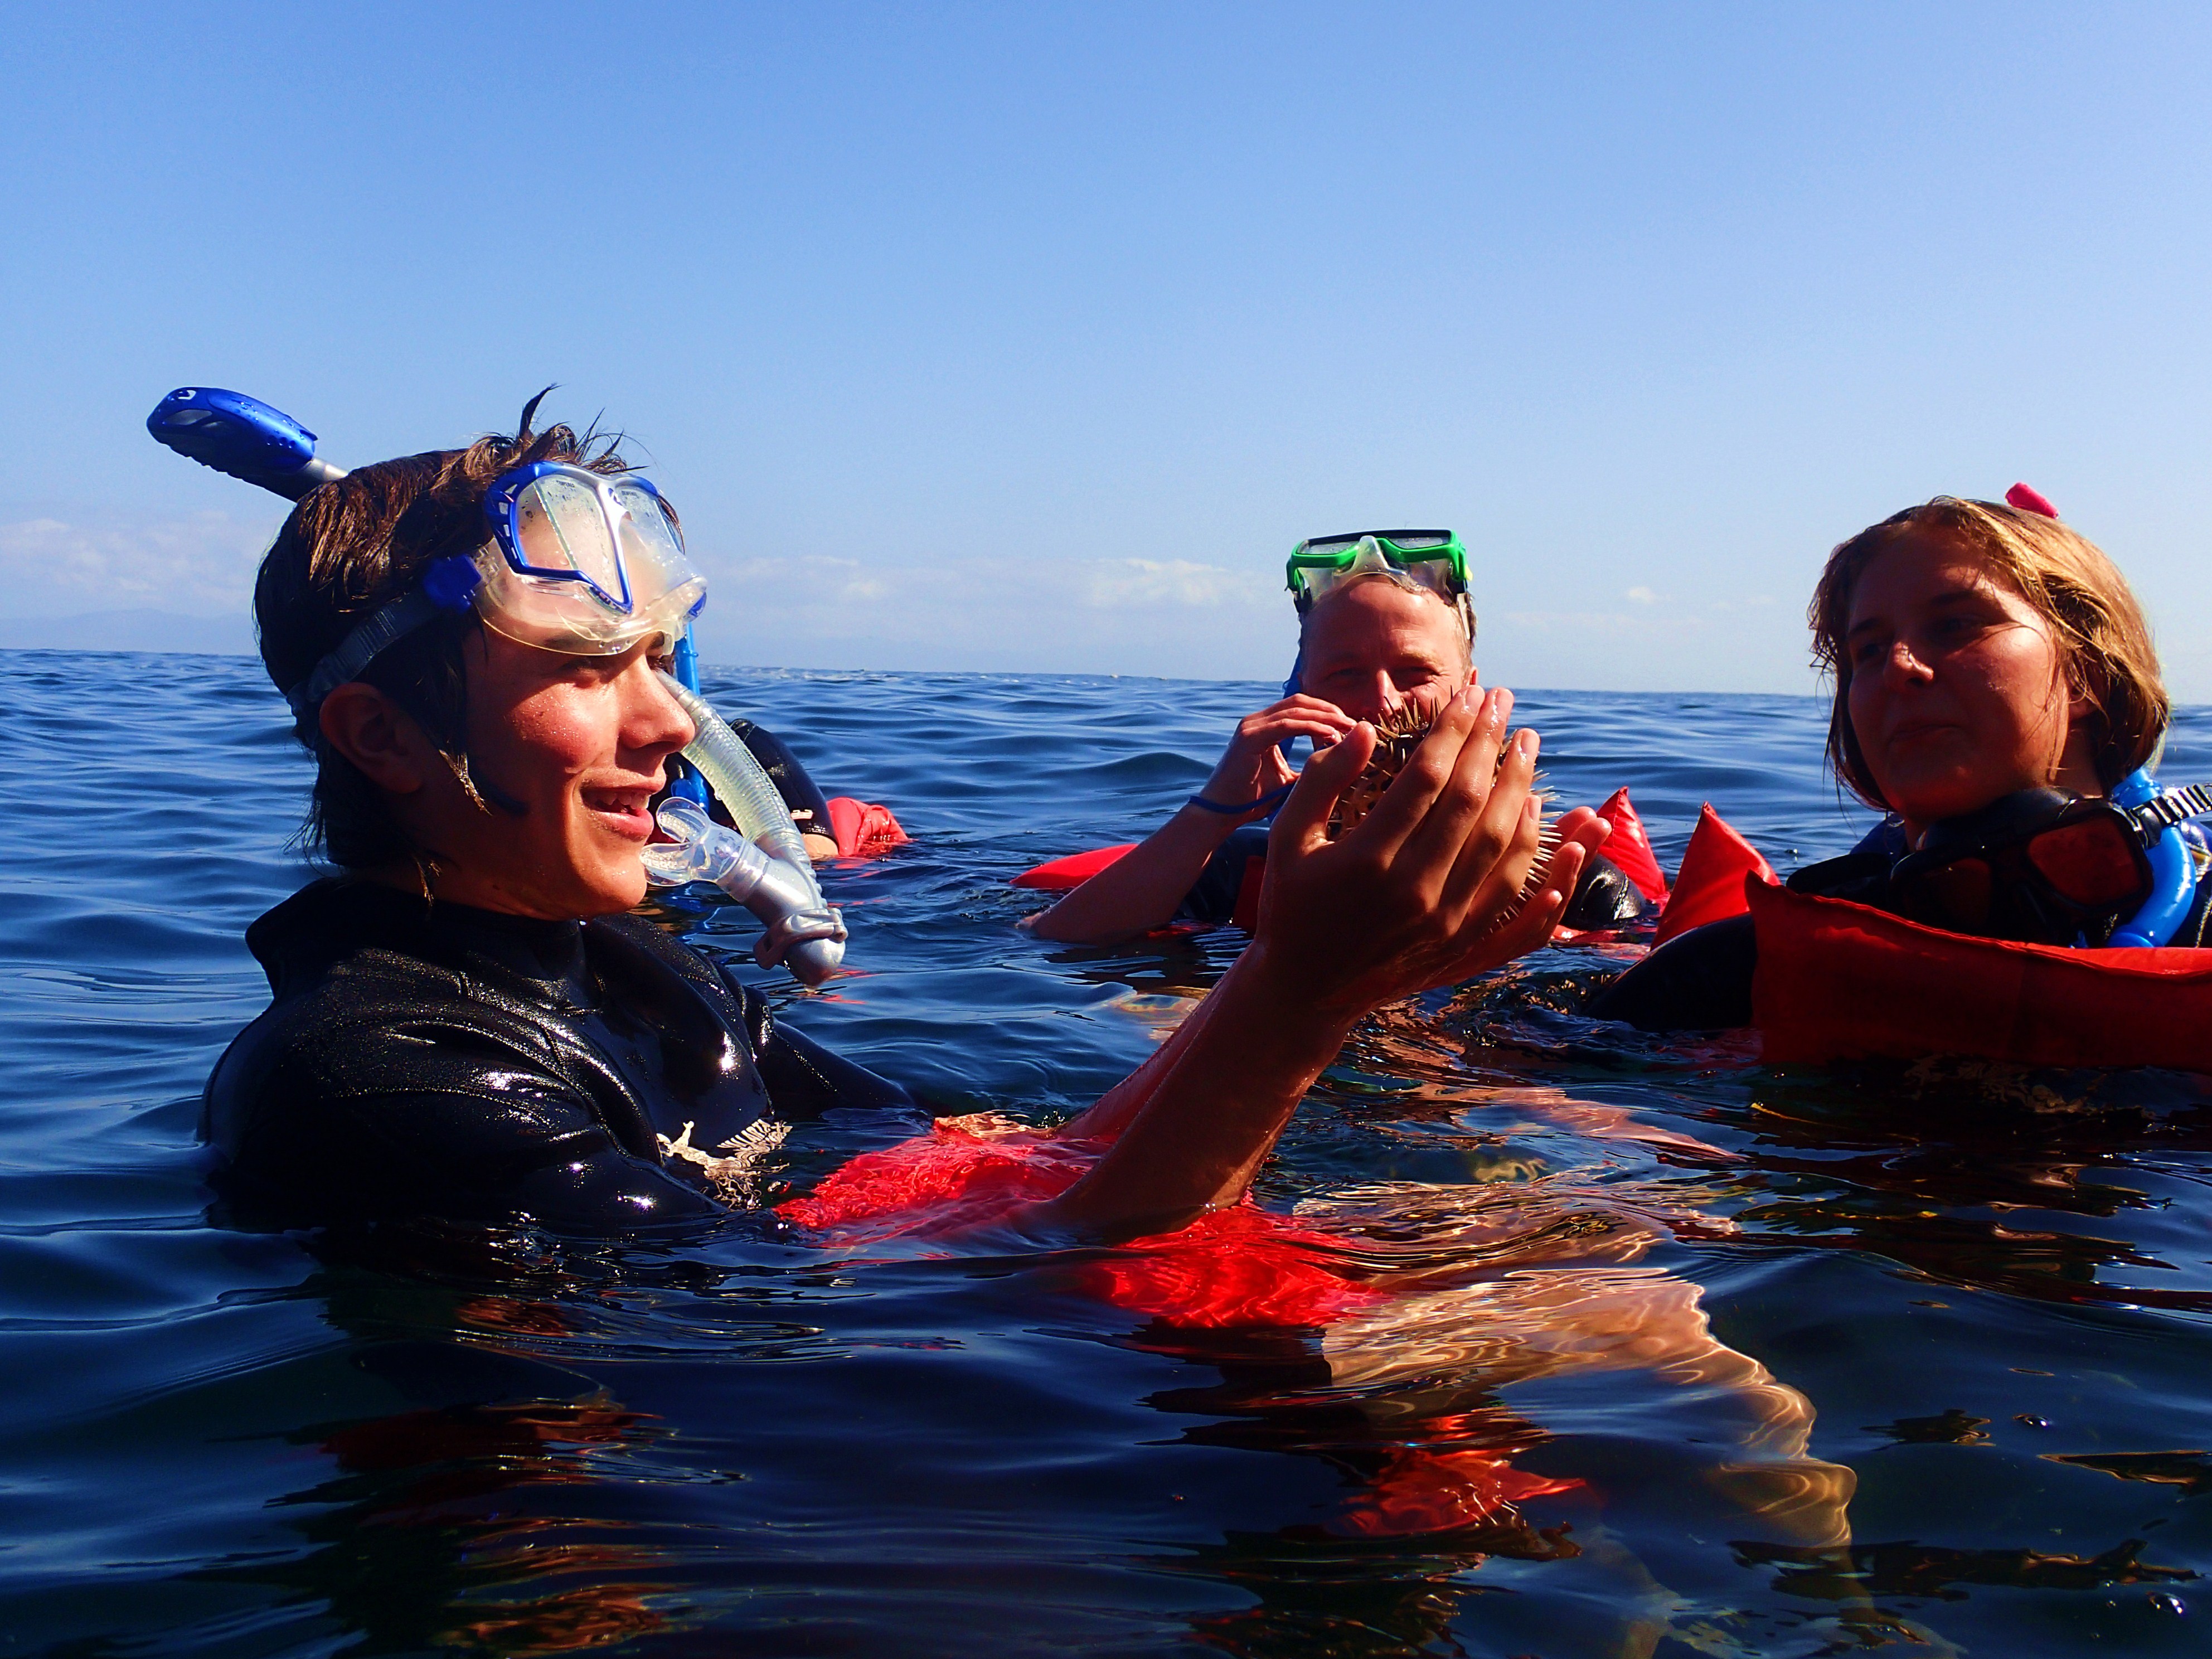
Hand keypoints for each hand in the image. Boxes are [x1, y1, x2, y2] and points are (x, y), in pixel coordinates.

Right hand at [1192, 695, 1357, 818]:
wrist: (1221, 814)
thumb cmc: (1251, 800)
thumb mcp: (1288, 780)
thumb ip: (1308, 769)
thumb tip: (1338, 769)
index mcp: (1264, 726)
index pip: (1301, 706)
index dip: (1328, 712)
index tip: (1350, 726)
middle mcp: (1256, 720)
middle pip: (1302, 701)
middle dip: (1331, 710)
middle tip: (1355, 725)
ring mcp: (1250, 727)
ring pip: (1296, 709)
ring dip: (1326, 718)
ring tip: (1347, 730)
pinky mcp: (1249, 738)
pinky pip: (1287, 725)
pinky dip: (1312, 728)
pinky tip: (1330, 738)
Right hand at [1251, 684, 1606, 1013]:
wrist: (1306, 989)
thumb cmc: (1291, 903)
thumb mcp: (1288, 838)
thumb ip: (1321, 780)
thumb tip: (1366, 730)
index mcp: (1367, 859)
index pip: (1426, 776)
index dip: (1452, 729)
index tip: (1466, 695)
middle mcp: (1413, 889)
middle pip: (1469, 800)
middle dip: (1490, 742)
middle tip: (1503, 703)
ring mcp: (1443, 919)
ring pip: (1499, 841)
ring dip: (1519, 785)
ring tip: (1525, 744)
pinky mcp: (1461, 939)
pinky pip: (1512, 888)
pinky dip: (1530, 846)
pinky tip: (1533, 808)